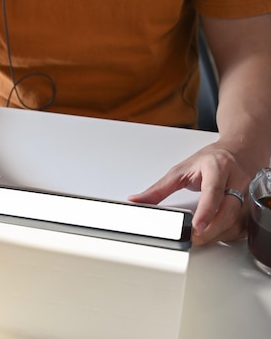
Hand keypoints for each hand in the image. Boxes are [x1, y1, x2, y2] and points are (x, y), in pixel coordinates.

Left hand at [129, 142, 250, 245]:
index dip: (206, 210)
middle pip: (227, 211)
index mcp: (217, 167)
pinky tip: (216, 233)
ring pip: (236, 220)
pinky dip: (228, 232)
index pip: (213, 191)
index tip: (197, 226)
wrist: (239, 150)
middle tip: (193, 238)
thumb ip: (159, 188)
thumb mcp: (180, 170)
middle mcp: (236, 179)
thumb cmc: (211, 159)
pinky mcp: (253, 203)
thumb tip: (137, 200)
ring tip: (200, 237)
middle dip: (210, 230)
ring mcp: (248, 192)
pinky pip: (242, 224)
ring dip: (218, 233)